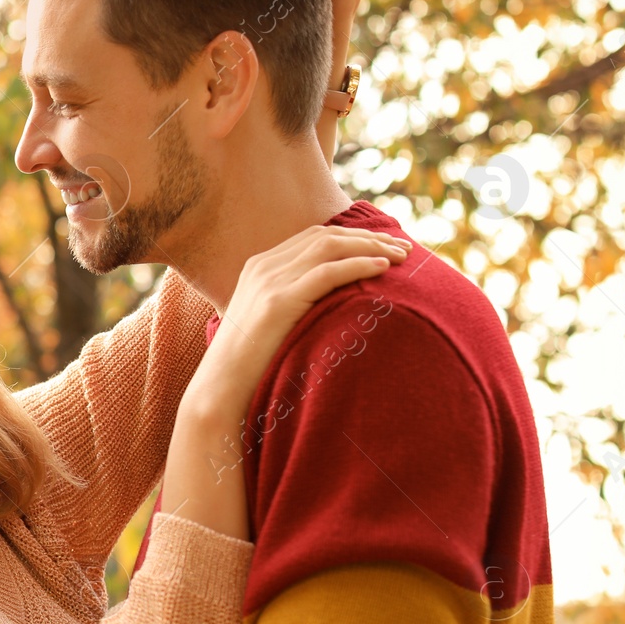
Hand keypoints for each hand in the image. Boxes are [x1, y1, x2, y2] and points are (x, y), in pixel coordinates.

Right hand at [188, 225, 409, 422]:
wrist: (221, 387)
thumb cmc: (249, 363)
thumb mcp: (268, 321)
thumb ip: (291, 301)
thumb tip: (329, 303)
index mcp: (259, 266)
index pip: (314, 237)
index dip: (353, 236)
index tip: (384, 245)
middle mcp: (263, 266)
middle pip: (325, 236)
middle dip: (368, 238)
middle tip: (403, 248)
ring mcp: (268, 281)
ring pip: (329, 247)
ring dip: (371, 247)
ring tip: (400, 257)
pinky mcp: (278, 301)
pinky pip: (328, 273)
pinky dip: (359, 265)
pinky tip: (382, 269)